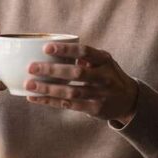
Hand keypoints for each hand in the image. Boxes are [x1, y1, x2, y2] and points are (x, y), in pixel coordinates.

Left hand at [24, 42, 138, 124]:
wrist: (129, 100)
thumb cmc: (108, 75)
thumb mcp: (103, 61)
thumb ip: (84, 56)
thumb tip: (52, 48)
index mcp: (104, 60)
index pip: (84, 51)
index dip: (65, 49)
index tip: (45, 48)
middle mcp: (104, 77)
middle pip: (76, 73)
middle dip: (52, 70)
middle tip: (31, 68)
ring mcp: (101, 94)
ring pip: (71, 92)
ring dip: (48, 89)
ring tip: (29, 85)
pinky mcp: (95, 109)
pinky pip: (69, 105)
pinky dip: (50, 101)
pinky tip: (35, 98)